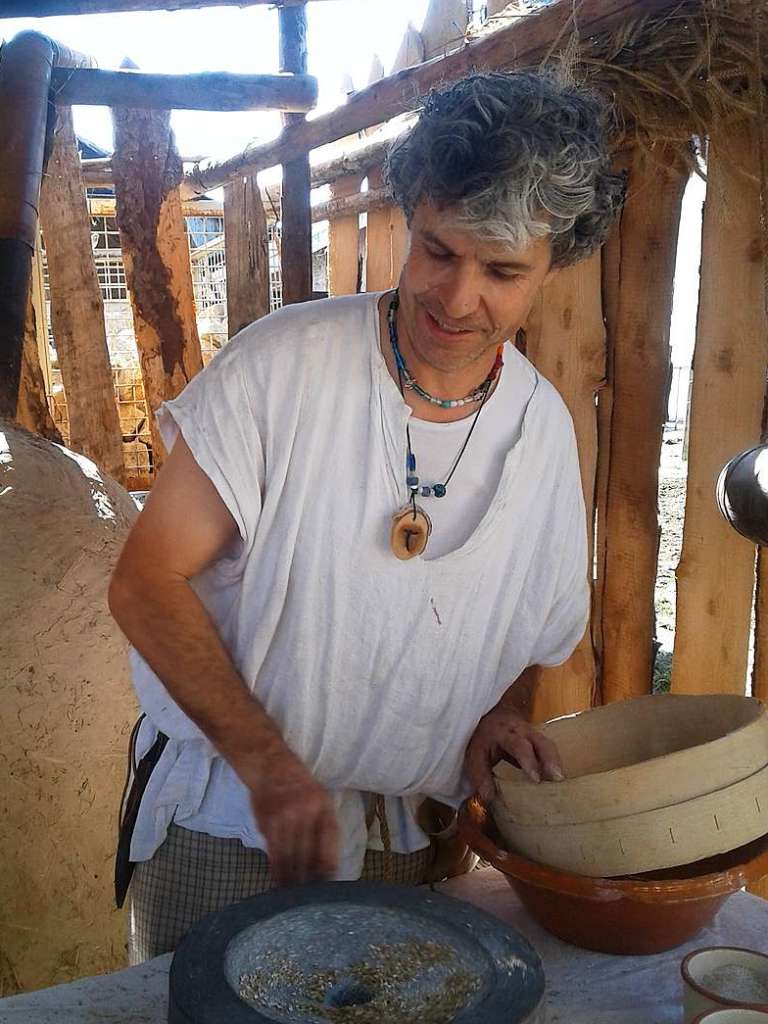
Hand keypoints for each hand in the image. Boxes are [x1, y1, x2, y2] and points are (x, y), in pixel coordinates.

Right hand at [246, 751, 338, 885]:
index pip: (329, 843)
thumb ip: (323, 826)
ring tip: (294, 897)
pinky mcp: (267, 823)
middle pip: (309, 853)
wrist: (269, 764)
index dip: (328, 867)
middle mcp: (306, 812)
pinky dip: (277, 869)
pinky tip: (279, 881)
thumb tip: (326, 863)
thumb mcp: (319, 798)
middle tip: (311, 899)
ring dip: (292, 879)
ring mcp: (285, 818)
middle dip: (310, 878)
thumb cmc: (298, 784)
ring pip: (290, 856)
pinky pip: (274, 852)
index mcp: (324, 806)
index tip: (328, 884)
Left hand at [465, 705, 563, 801]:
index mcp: (504, 733)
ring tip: (560, 781)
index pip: (519, 745)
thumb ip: (480, 775)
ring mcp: (532, 733)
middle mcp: (521, 730)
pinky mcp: (537, 739)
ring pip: (548, 745)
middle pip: (541, 742)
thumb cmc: (482, 738)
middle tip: (558, 779)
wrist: (489, 717)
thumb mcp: (474, 755)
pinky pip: (548, 749)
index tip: (536, 779)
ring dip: (555, 762)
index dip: (529, 761)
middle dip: (551, 760)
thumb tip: (489, 797)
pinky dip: (554, 763)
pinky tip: (555, 778)